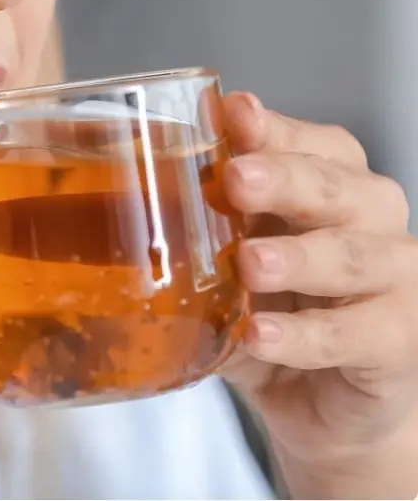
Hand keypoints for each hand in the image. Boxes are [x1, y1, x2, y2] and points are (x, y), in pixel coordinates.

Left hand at [219, 92, 417, 493]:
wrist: (327, 398)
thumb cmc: (277, 307)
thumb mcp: (229, 261)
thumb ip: (198, 227)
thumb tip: (122, 199)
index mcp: (330, 183)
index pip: (311, 143)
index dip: (274, 129)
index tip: (232, 114)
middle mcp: (371, 219)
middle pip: (336, 187)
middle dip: (284, 180)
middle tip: (236, 180)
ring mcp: (394, 279)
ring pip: (351, 257)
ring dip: (296, 258)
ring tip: (249, 263)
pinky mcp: (398, 340)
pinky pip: (352, 335)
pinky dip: (302, 335)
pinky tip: (259, 334)